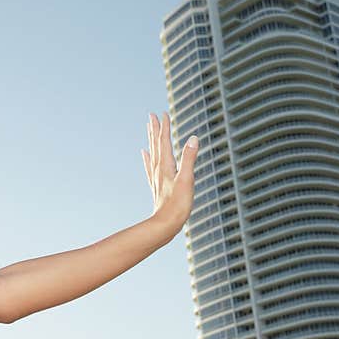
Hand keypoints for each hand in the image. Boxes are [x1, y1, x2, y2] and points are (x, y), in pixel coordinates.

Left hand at [140, 111, 198, 237]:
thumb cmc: (178, 205)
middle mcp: (159, 169)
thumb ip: (189, 158)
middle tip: (152, 116)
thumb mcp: (187, 180)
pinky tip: (145, 154)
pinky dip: (148, 157)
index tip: (163, 113)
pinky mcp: (157, 186)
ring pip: (153, 154)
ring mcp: (157, 178)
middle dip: (155, 130)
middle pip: (156, 145)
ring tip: (149, 129)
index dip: (164, 127)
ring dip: (152, 140)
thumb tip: (192, 138)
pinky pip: (151, 167)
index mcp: (166, 166)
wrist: (165, 225)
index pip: (164, 142)